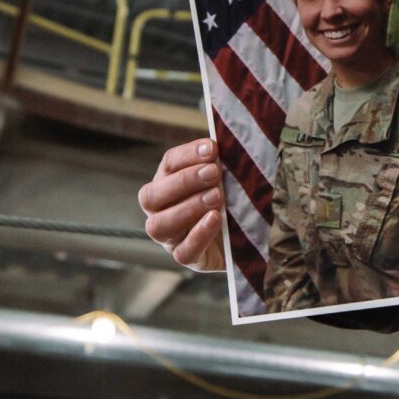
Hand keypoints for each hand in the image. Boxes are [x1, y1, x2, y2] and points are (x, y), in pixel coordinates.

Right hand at [138, 138, 226, 270]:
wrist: (247, 238)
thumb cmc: (234, 200)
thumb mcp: (229, 179)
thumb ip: (223, 164)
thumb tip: (232, 140)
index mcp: (169, 184)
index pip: (168, 164)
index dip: (187, 155)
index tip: (212, 147)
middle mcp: (160, 211)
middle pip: (151, 196)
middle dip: (183, 181)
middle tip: (214, 173)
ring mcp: (170, 238)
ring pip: (159, 226)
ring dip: (187, 208)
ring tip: (216, 196)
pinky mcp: (188, 258)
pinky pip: (182, 252)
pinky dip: (198, 234)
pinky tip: (215, 219)